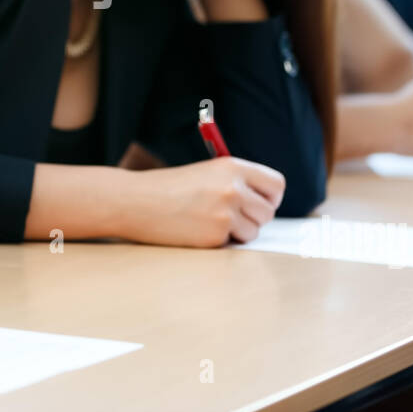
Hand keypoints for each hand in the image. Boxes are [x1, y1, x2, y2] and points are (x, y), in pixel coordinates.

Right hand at [125, 156, 285, 246]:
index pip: (275, 185)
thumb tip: (265, 204)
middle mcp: (233, 189)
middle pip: (267, 212)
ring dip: (237, 233)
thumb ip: (236, 183)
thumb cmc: (169, 187)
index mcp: (232, 167)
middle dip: (254, 218)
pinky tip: (198, 231)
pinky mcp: (215, 236)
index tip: (260, 203)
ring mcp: (225, 213)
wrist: (137, 201)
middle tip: (231, 217)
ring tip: (209, 222)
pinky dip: (220, 242)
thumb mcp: (206, 173)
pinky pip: (233, 244)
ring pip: (253, 231)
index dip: (270, 197)